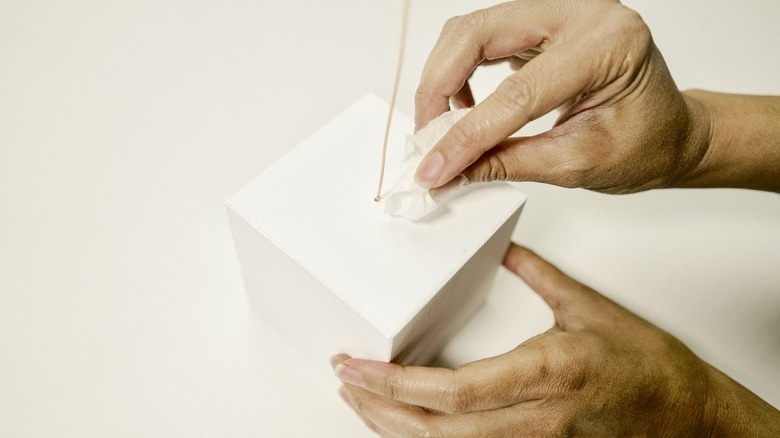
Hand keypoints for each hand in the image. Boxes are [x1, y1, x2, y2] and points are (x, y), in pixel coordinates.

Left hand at [331, 244, 779, 435]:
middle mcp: (534, 418)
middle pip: (437, 429)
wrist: (688, 415)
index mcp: (545, 373)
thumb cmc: (649, 367)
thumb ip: (537, 275)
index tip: (358, 365)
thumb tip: (502, 251)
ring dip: (396, 429)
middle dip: (379, 409)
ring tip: (361, 402)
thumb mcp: (589, 307)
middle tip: (345, 380)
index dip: (395, 383)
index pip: (452, 390)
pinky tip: (406, 426)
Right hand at [413, 0, 710, 193]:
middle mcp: (581, 12)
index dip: (468, 134)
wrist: (669, 132)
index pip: (518, 91)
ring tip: (442, 127)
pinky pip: (481, 36)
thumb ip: (509, 163)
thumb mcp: (579, 164)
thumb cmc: (646, 145)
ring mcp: (558, 11)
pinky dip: (458, 72)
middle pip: (478, 35)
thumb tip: (451, 170)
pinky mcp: (539, 22)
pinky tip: (464, 107)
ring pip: (471, 31)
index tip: (436, 168)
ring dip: (443, 79)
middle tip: (427, 140)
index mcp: (608, 44)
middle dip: (438, 90)